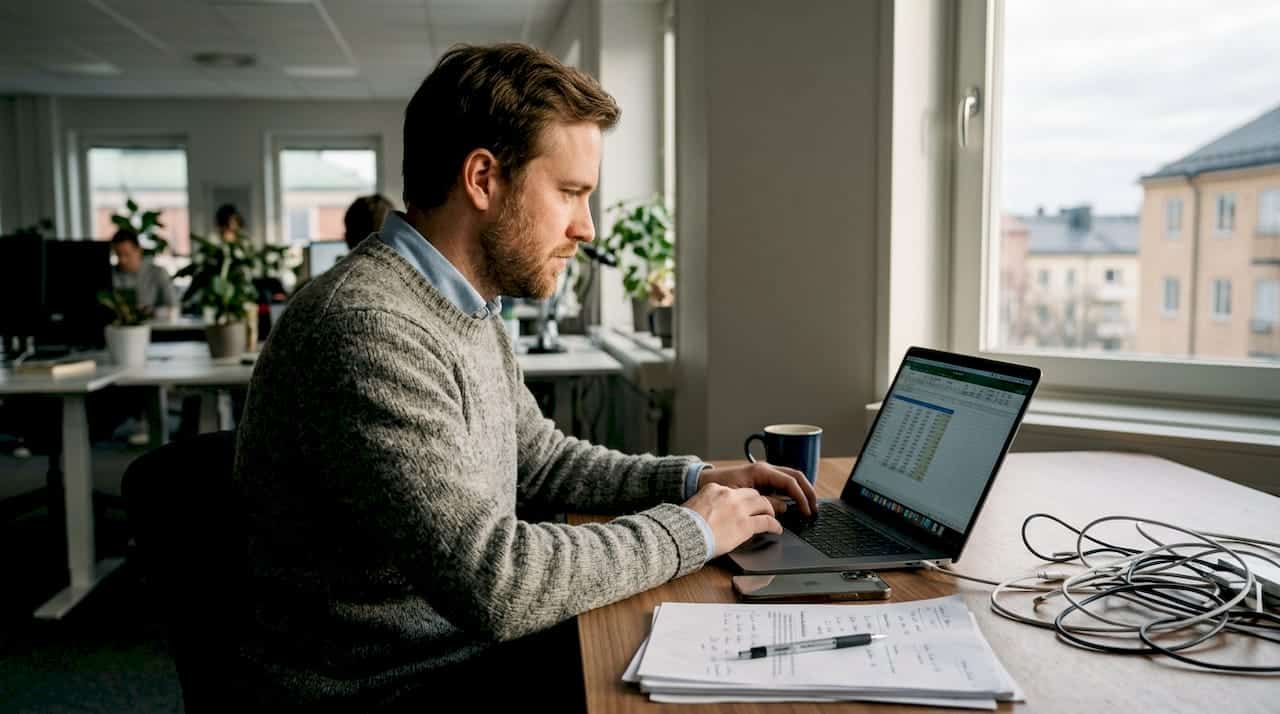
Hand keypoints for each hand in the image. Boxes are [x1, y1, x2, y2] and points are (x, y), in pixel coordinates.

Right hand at [682, 484, 781, 557]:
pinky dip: (774, 525)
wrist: (684, 534)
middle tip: (764, 508)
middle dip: (759, 501)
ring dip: (769, 510)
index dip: (742, 498)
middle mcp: (728, 495)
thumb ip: (705, 504)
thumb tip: (709, 514)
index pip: (734, 490)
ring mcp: (739, 509)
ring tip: (772, 517)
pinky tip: (776, 529)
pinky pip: (766, 522)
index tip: (744, 503)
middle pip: (752, 493)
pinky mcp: (745, 525)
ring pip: (763, 504)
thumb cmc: (684, 525)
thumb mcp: (693, 505)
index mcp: (714, 488)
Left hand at [698, 462, 816, 517]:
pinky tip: (795, 505)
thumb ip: (763, 502)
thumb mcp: (740, 498)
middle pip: (796, 476)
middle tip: (815, 509)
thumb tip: (783, 507)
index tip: (807, 511)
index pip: (790, 482)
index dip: (801, 497)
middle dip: (808, 492)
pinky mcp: (761, 479)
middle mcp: (764, 469)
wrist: (700, 482)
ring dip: (801, 491)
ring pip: (791, 478)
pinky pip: (781, 483)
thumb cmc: (717, 489)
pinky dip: (792, 492)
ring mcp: (764, 473)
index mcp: (761, 471)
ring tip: (808, 508)